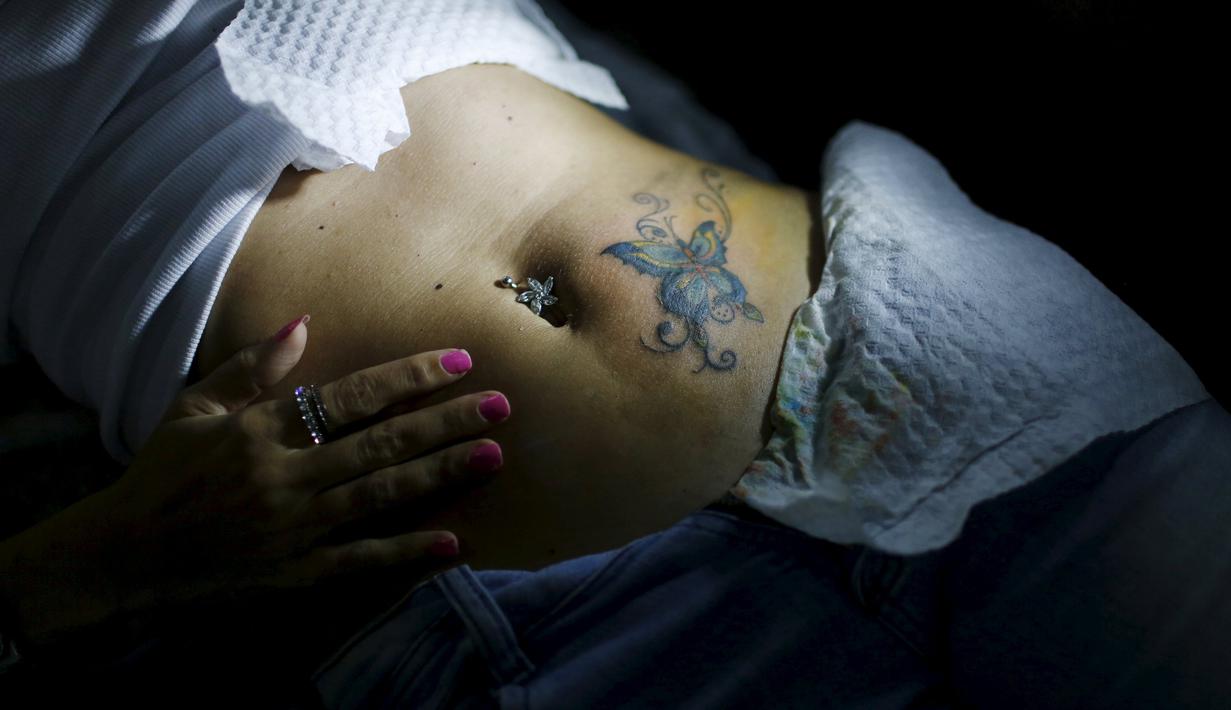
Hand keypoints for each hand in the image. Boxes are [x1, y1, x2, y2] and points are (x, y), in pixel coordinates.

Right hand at [101, 315, 508, 619]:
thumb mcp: (193, 408)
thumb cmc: (161, 475)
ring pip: (379, 495)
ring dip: (438, 474)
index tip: (459, 361)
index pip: (351, 396)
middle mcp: (284, 477)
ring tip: (491, 455)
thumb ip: (251, 367)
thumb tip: (304, 321)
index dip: (408, 376)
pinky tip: (453, 544)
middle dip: (444, 421)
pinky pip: (359, 561)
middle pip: (380, 443)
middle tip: (501, 405)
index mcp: (261, 432)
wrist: (122, 555)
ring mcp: (292, 528)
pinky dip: (405, 554)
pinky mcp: (294, 573)